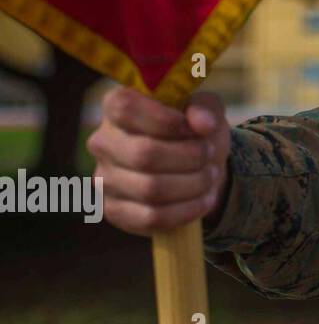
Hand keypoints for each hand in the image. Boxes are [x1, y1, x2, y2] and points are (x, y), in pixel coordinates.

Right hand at [88, 86, 231, 235]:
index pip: (125, 108)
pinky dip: (187, 210)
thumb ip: (205, 108)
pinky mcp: (114, 210)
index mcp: (116, 107)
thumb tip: (203, 124)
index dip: (165, 119)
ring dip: (193, 184)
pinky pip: (152, 217)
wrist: (193, 167)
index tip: (194, 128)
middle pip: (144, 154)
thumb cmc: (193, 130)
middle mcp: (102, 142)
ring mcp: (104, 179)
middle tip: (209, 155)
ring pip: (150, 189)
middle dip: (190, 157)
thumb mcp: (206, 109)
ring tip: (210, 176)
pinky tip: (204, 199)